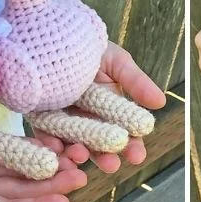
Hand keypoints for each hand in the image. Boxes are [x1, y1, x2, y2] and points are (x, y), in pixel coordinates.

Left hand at [33, 42, 165, 173]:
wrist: (55, 35)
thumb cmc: (91, 46)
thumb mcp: (117, 62)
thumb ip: (136, 82)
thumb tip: (161, 103)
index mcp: (110, 109)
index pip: (123, 132)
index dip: (131, 145)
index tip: (137, 156)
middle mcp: (88, 118)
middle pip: (98, 143)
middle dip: (105, 156)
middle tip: (111, 166)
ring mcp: (63, 120)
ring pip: (72, 143)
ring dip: (77, 154)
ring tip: (81, 157)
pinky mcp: (39, 117)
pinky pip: (43, 135)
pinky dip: (49, 144)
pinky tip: (54, 149)